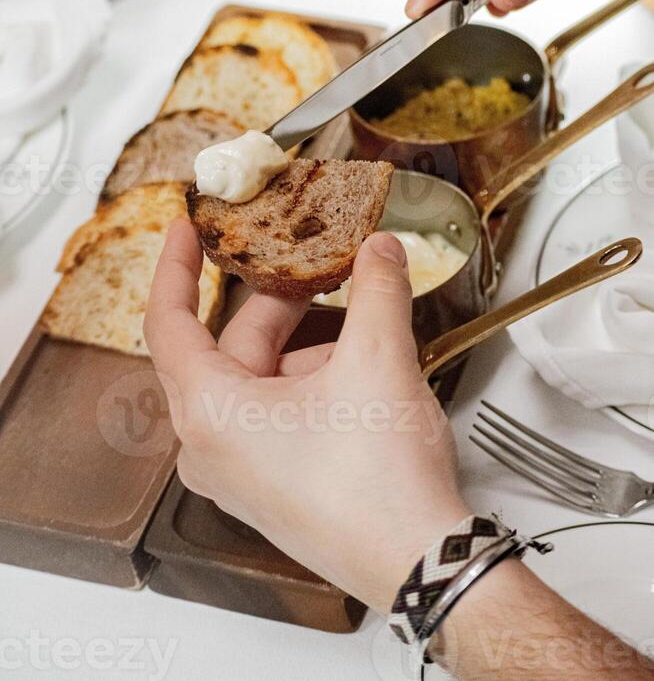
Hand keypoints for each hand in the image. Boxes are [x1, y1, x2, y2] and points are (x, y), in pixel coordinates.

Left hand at [144, 219, 468, 612]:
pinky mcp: (271, 484)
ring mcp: (240, 471)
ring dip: (305, 343)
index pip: (168, 323)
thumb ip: (376, 290)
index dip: (177, 267)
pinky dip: (309, 379)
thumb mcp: (379, 361)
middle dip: (280, 302)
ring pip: (259, 378)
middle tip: (318, 264)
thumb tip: (379, 250)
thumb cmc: (380, 486)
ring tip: (360, 321)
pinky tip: (358, 368)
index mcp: (210, 414)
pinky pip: (274, 411)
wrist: (419, 563)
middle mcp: (211, 447)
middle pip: (229, 346)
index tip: (186, 230)